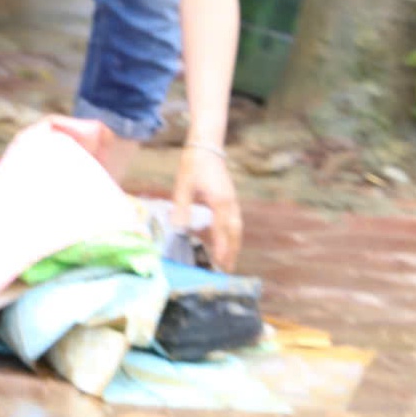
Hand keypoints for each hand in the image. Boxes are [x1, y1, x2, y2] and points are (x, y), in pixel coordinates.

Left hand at [174, 143, 243, 271]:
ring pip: (237, 228)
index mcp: (220, 202)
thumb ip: (182, 208)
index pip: (222, 231)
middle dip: (232, 251)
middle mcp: (230, 204)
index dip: (222, 248)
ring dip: (234, 244)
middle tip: (228, 270)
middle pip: (235, 233)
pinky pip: (234, 221)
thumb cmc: (193, 165)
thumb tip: (178, 229)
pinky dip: (231, 234)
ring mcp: (232, 201)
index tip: (221, 264)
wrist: (206, 147)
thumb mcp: (183, 186)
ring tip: (228, 260)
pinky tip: (224, 240)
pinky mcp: (230, 199)